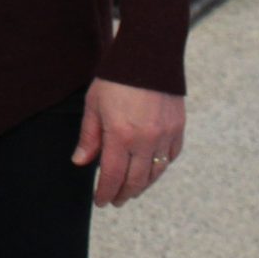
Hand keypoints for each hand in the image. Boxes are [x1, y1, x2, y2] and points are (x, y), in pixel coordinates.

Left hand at [73, 78, 185, 206]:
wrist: (148, 56)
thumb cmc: (115, 79)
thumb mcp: (93, 105)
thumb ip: (89, 137)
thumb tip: (80, 162)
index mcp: (120, 135)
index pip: (112, 176)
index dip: (105, 192)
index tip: (100, 201)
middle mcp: (145, 140)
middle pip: (135, 180)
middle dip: (123, 194)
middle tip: (115, 200)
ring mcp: (164, 135)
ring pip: (155, 173)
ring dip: (142, 186)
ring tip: (131, 190)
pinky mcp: (178, 128)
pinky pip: (170, 157)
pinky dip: (159, 168)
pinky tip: (150, 171)